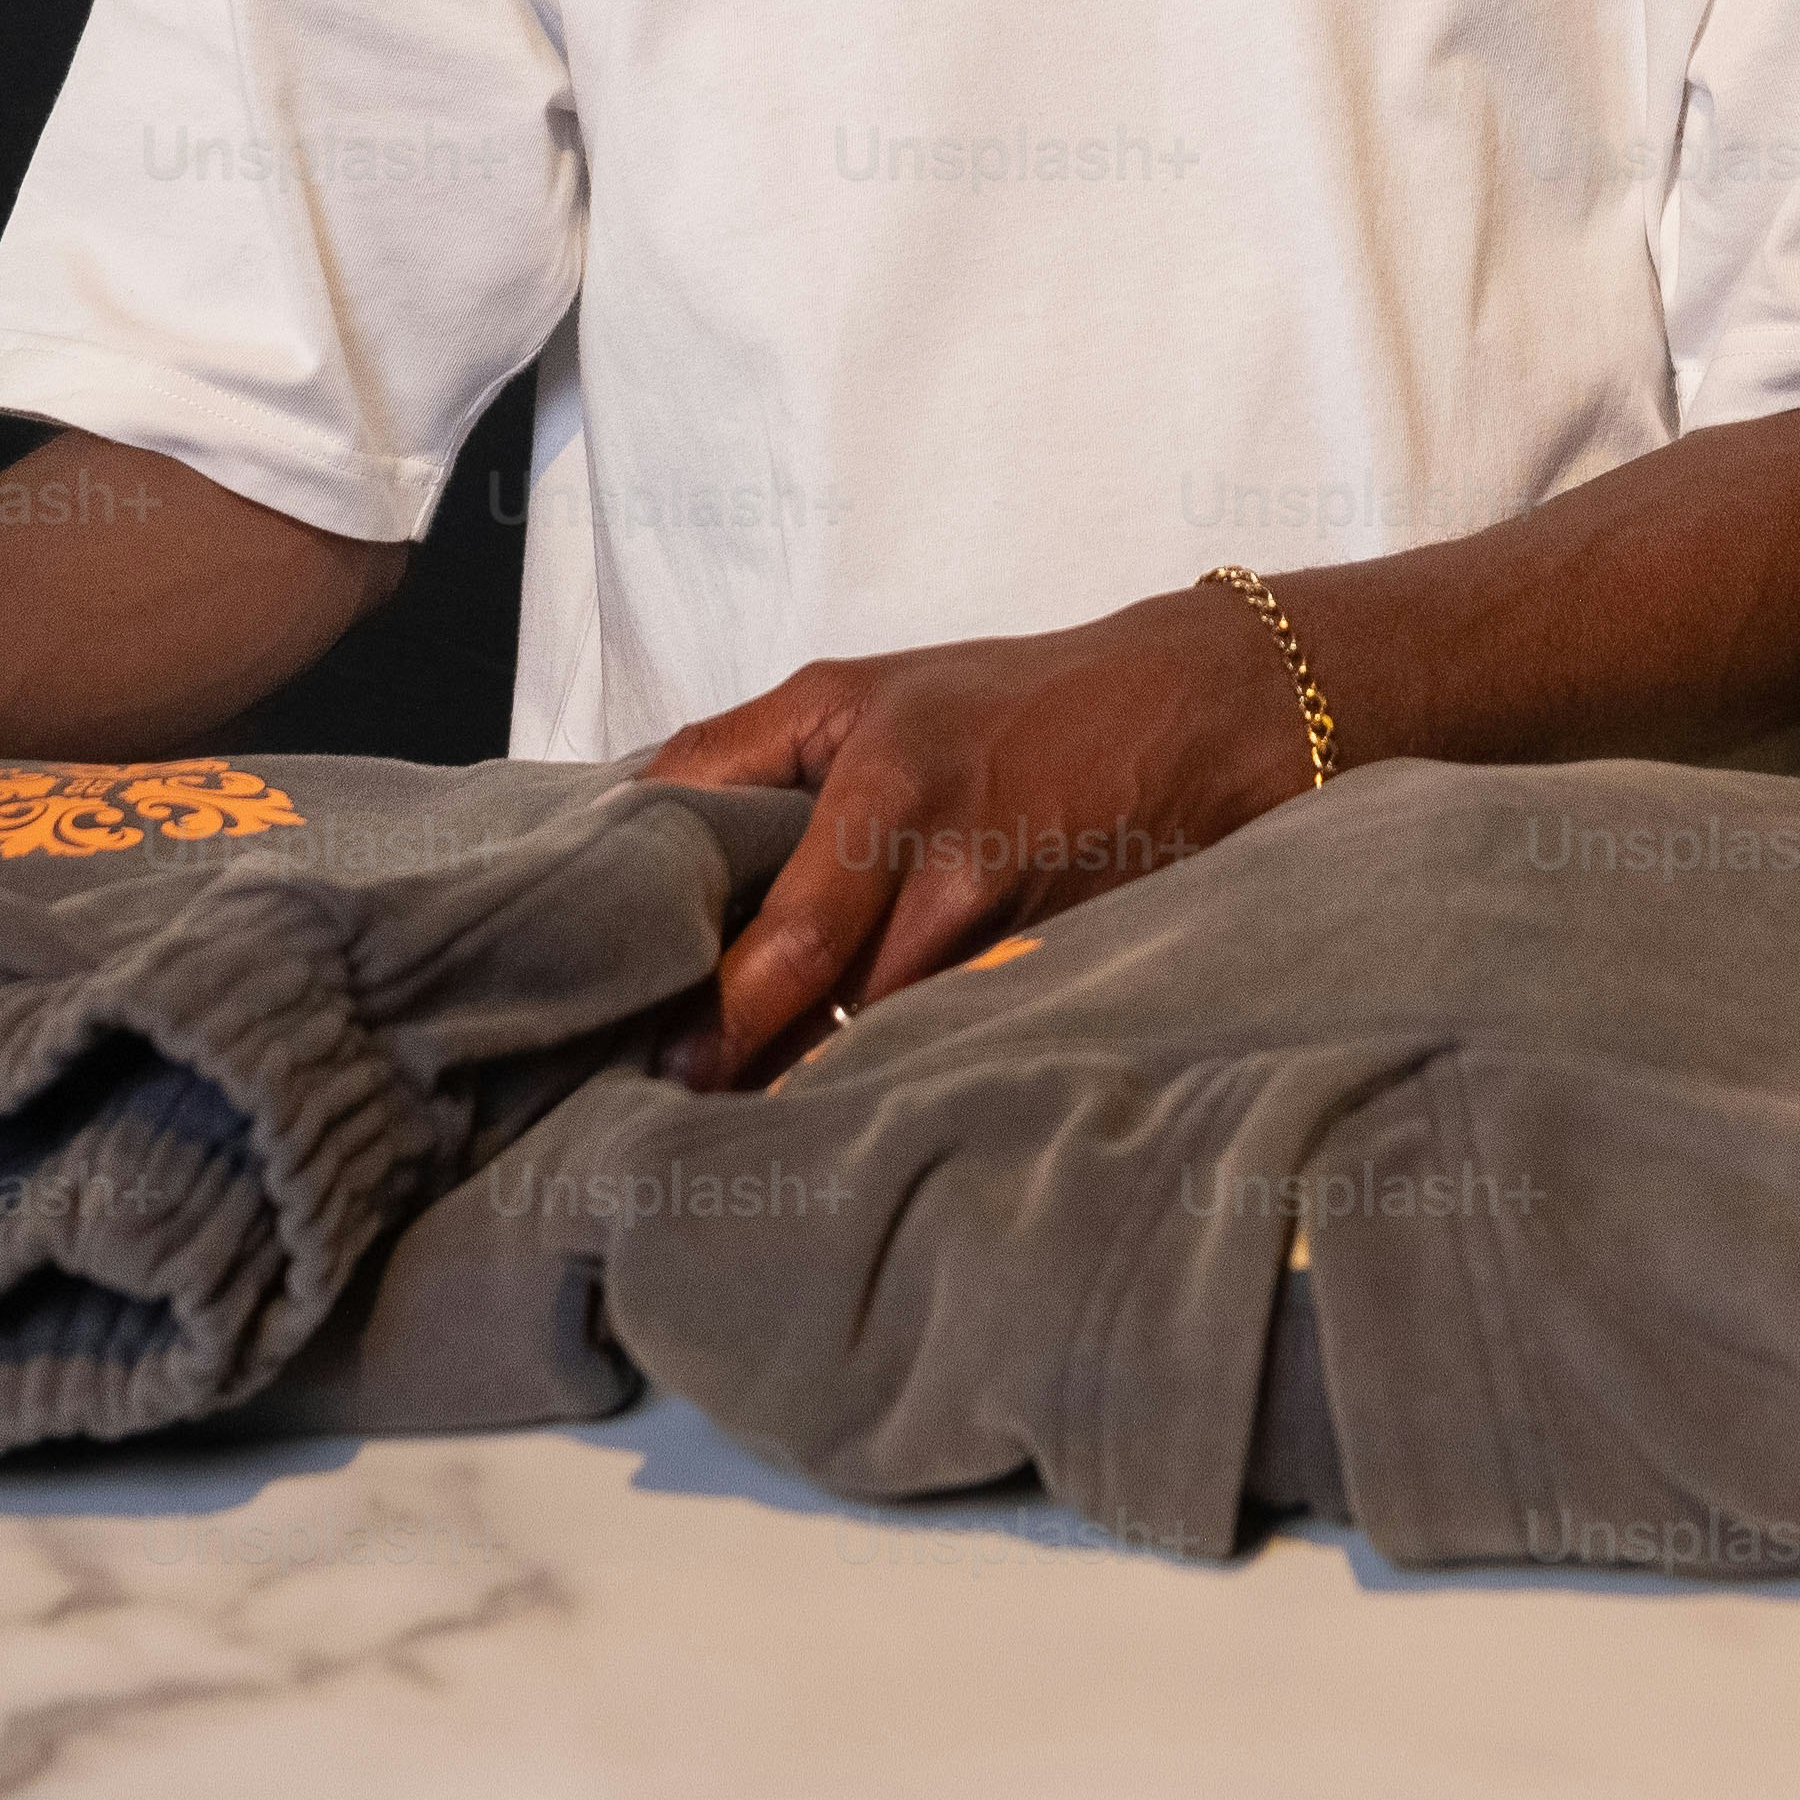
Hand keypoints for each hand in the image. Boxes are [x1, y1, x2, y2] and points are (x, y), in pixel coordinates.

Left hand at [636, 583, 1308, 1085]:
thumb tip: (615, 820)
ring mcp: (1004, 933)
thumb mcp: (850, 690)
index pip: (790, 932)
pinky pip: (944, 1037)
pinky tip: (842, 1088)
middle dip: (747, 1060)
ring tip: (735, 1110)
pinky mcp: (1046, 974)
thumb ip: (730, 755)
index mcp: (884, 786)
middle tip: (672, 1107)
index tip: (654, 1056)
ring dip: (809, 1072)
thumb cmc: (997, 703)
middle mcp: (948, 868)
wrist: (1184, 716)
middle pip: (826, 1005)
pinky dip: (889, 1065)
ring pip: (882, 1035)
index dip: (719, 1007)